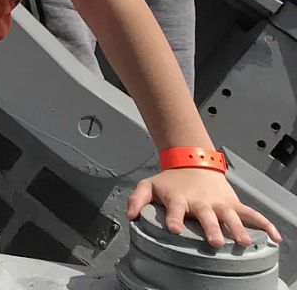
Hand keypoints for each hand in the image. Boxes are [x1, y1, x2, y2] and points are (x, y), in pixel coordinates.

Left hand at [127, 169, 279, 246]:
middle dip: (211, 228)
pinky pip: (252, 214)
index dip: (174, 218)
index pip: (175, 209)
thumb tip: (130, 216)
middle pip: (207, 216)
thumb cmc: (171, 181)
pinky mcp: (233, 204)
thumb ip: (137, 199)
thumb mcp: (149, 185)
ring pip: (231, 216)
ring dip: (238, 228)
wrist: (193, 164)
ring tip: (244, 242)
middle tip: (215, 241)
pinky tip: (275, 237)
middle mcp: (201, 202)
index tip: (175, 229)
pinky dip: (265, 224)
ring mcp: (219, 203)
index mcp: (179, 198)